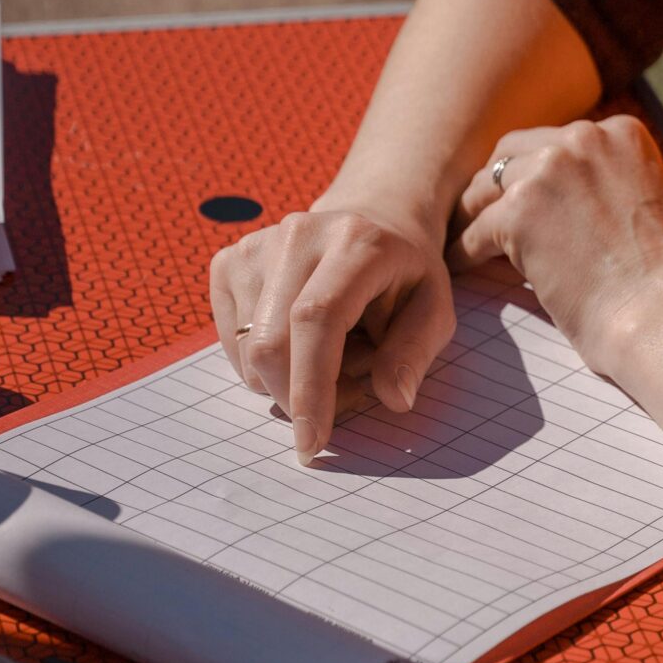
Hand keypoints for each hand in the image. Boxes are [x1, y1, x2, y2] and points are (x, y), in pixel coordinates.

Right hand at [209, 202, 455, 462]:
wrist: (369, 220)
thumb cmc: (404, 276)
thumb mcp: (434, 311)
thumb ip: (414, 354)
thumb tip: (393, 399)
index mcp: (357, 243)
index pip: (317, 319)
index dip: (311, 386)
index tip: (313, 441)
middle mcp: (298, 235)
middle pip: (271, 342)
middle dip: (296, 398)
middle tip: (338, 403)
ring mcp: (257, 245)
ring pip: (247, 349)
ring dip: (284, 381)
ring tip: (329, 360)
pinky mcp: (229, 260)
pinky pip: (229, 341)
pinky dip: (260, 365)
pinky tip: (296, 344)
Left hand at [453, 116, 662, 376]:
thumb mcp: (647, 203)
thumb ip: (608, 186)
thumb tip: (571, 204)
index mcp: (619, 134)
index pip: (552, 143)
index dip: (528, 172)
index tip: (516, 194)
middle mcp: (583, 140)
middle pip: (510, 156)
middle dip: (492, 187)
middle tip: (475, 216)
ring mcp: (547, 172)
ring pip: (485, 190)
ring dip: (471, 218)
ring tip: (460, 241)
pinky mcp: (519, 213)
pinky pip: (475, 232)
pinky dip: (464, 253)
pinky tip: (459, 270)